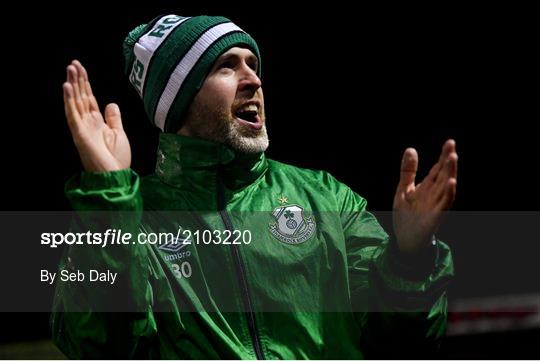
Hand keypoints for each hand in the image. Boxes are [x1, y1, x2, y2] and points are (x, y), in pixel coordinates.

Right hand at [63, 60, 130, 171]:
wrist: (114, 176)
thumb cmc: (117, 159)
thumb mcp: (119, 134)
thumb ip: (114, 118)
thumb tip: (111, 103)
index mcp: (97, 122)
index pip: (89, 98)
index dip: (85, 84)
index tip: (81, 69)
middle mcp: (87, 123)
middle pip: (80, 97)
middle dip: (77, 80)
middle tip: (74, 63)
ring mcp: (82, 127)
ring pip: (75, 102)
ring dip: (72, 85)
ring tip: (70, 69)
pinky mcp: (79, 133)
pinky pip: (72, 114)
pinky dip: (69, 100)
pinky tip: (67, 87)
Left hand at [393, 139, 457, 253]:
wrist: (404, 240)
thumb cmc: (406, 216)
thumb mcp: (404, 190)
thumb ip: (408, 171)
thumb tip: (411, 149)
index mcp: (428, 187)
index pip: (438, 169)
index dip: (443, 156)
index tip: (450, 142)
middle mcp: (435, 194)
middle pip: (444, 175)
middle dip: (448, 161)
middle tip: (452, 145)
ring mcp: (436, 205)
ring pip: (446, 186)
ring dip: (450, 172)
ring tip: (453, 157)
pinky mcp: (436, 216)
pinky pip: (445, 203)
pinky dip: (449, 193)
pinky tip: (451, 182)